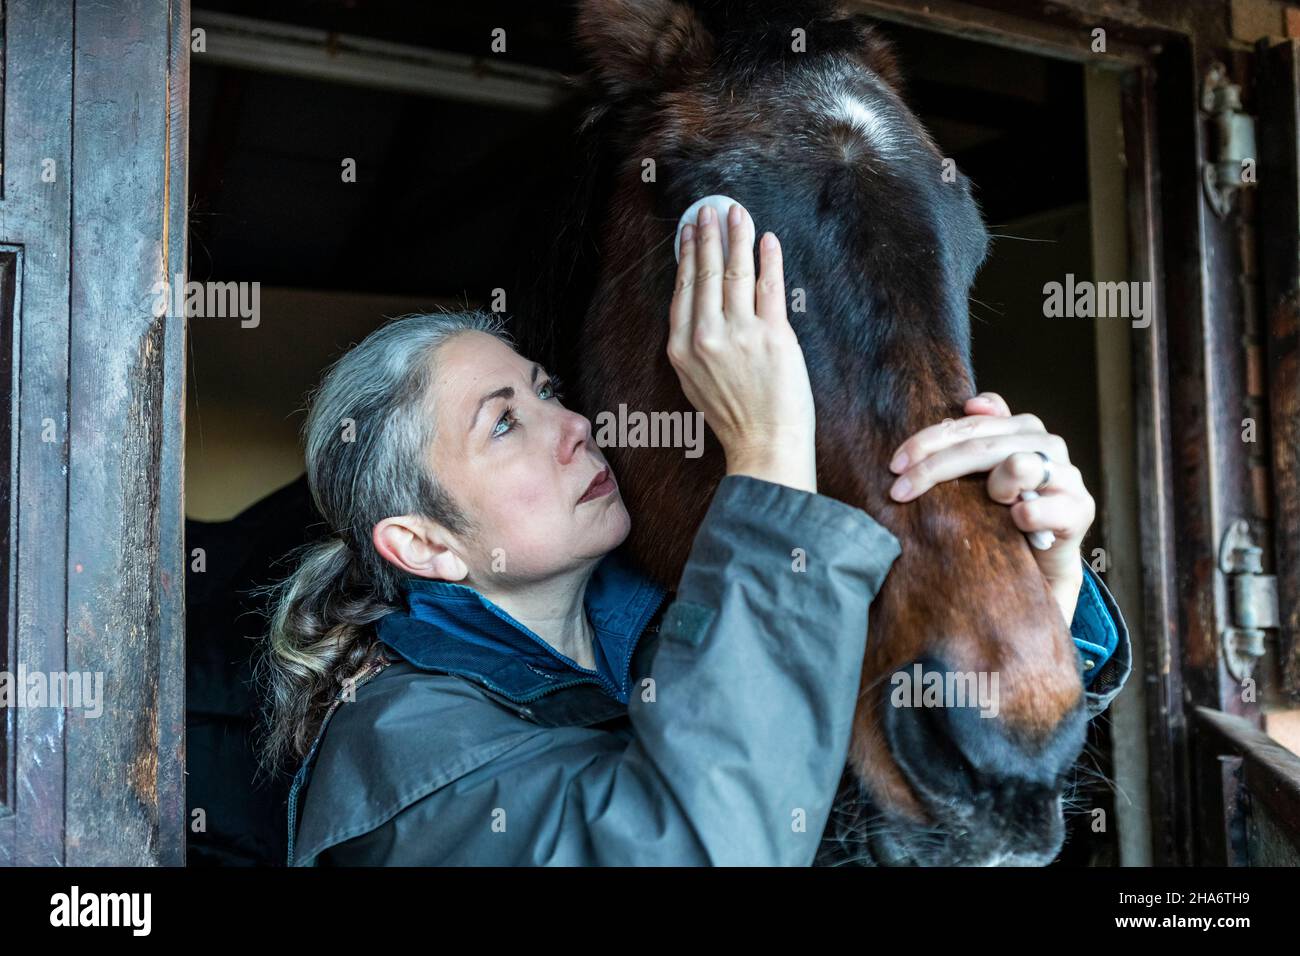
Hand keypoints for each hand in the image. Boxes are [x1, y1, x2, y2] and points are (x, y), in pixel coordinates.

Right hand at [667, 201, 816, 493]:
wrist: (764, 444)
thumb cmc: (734, 417)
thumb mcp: (695, 380)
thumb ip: (693, 342)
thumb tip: (697, 301)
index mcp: (682, 348)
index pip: (684, 289)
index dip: (688, 255)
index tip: (690, 231)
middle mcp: (706, 336)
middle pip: (707, 274)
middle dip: (708, 236)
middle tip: (710, 210)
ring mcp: (740, 334)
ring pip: (736, 273)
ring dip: (737, 237)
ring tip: (737, 214)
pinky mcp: (772, 335)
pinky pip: (769, 287)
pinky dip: (769, 260)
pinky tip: (767, 241)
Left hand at [886, 392, 1093, 622]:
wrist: (1041, 564)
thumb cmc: (1004, 514)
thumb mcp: (982, 476)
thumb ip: (976, 437)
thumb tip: (971, 403)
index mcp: (1022, 428)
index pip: (970, 423)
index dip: (929, 440)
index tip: (896, 464)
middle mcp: (1048, 444)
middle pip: (982, 445)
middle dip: (934, 467)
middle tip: (899, 490)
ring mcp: (1067, 475)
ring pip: (1017, 464)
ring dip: (992, 487)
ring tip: (989, 505)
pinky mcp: (1079, 509)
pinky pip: (1041, 506)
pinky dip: (1023, 515)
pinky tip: (1014, 524)